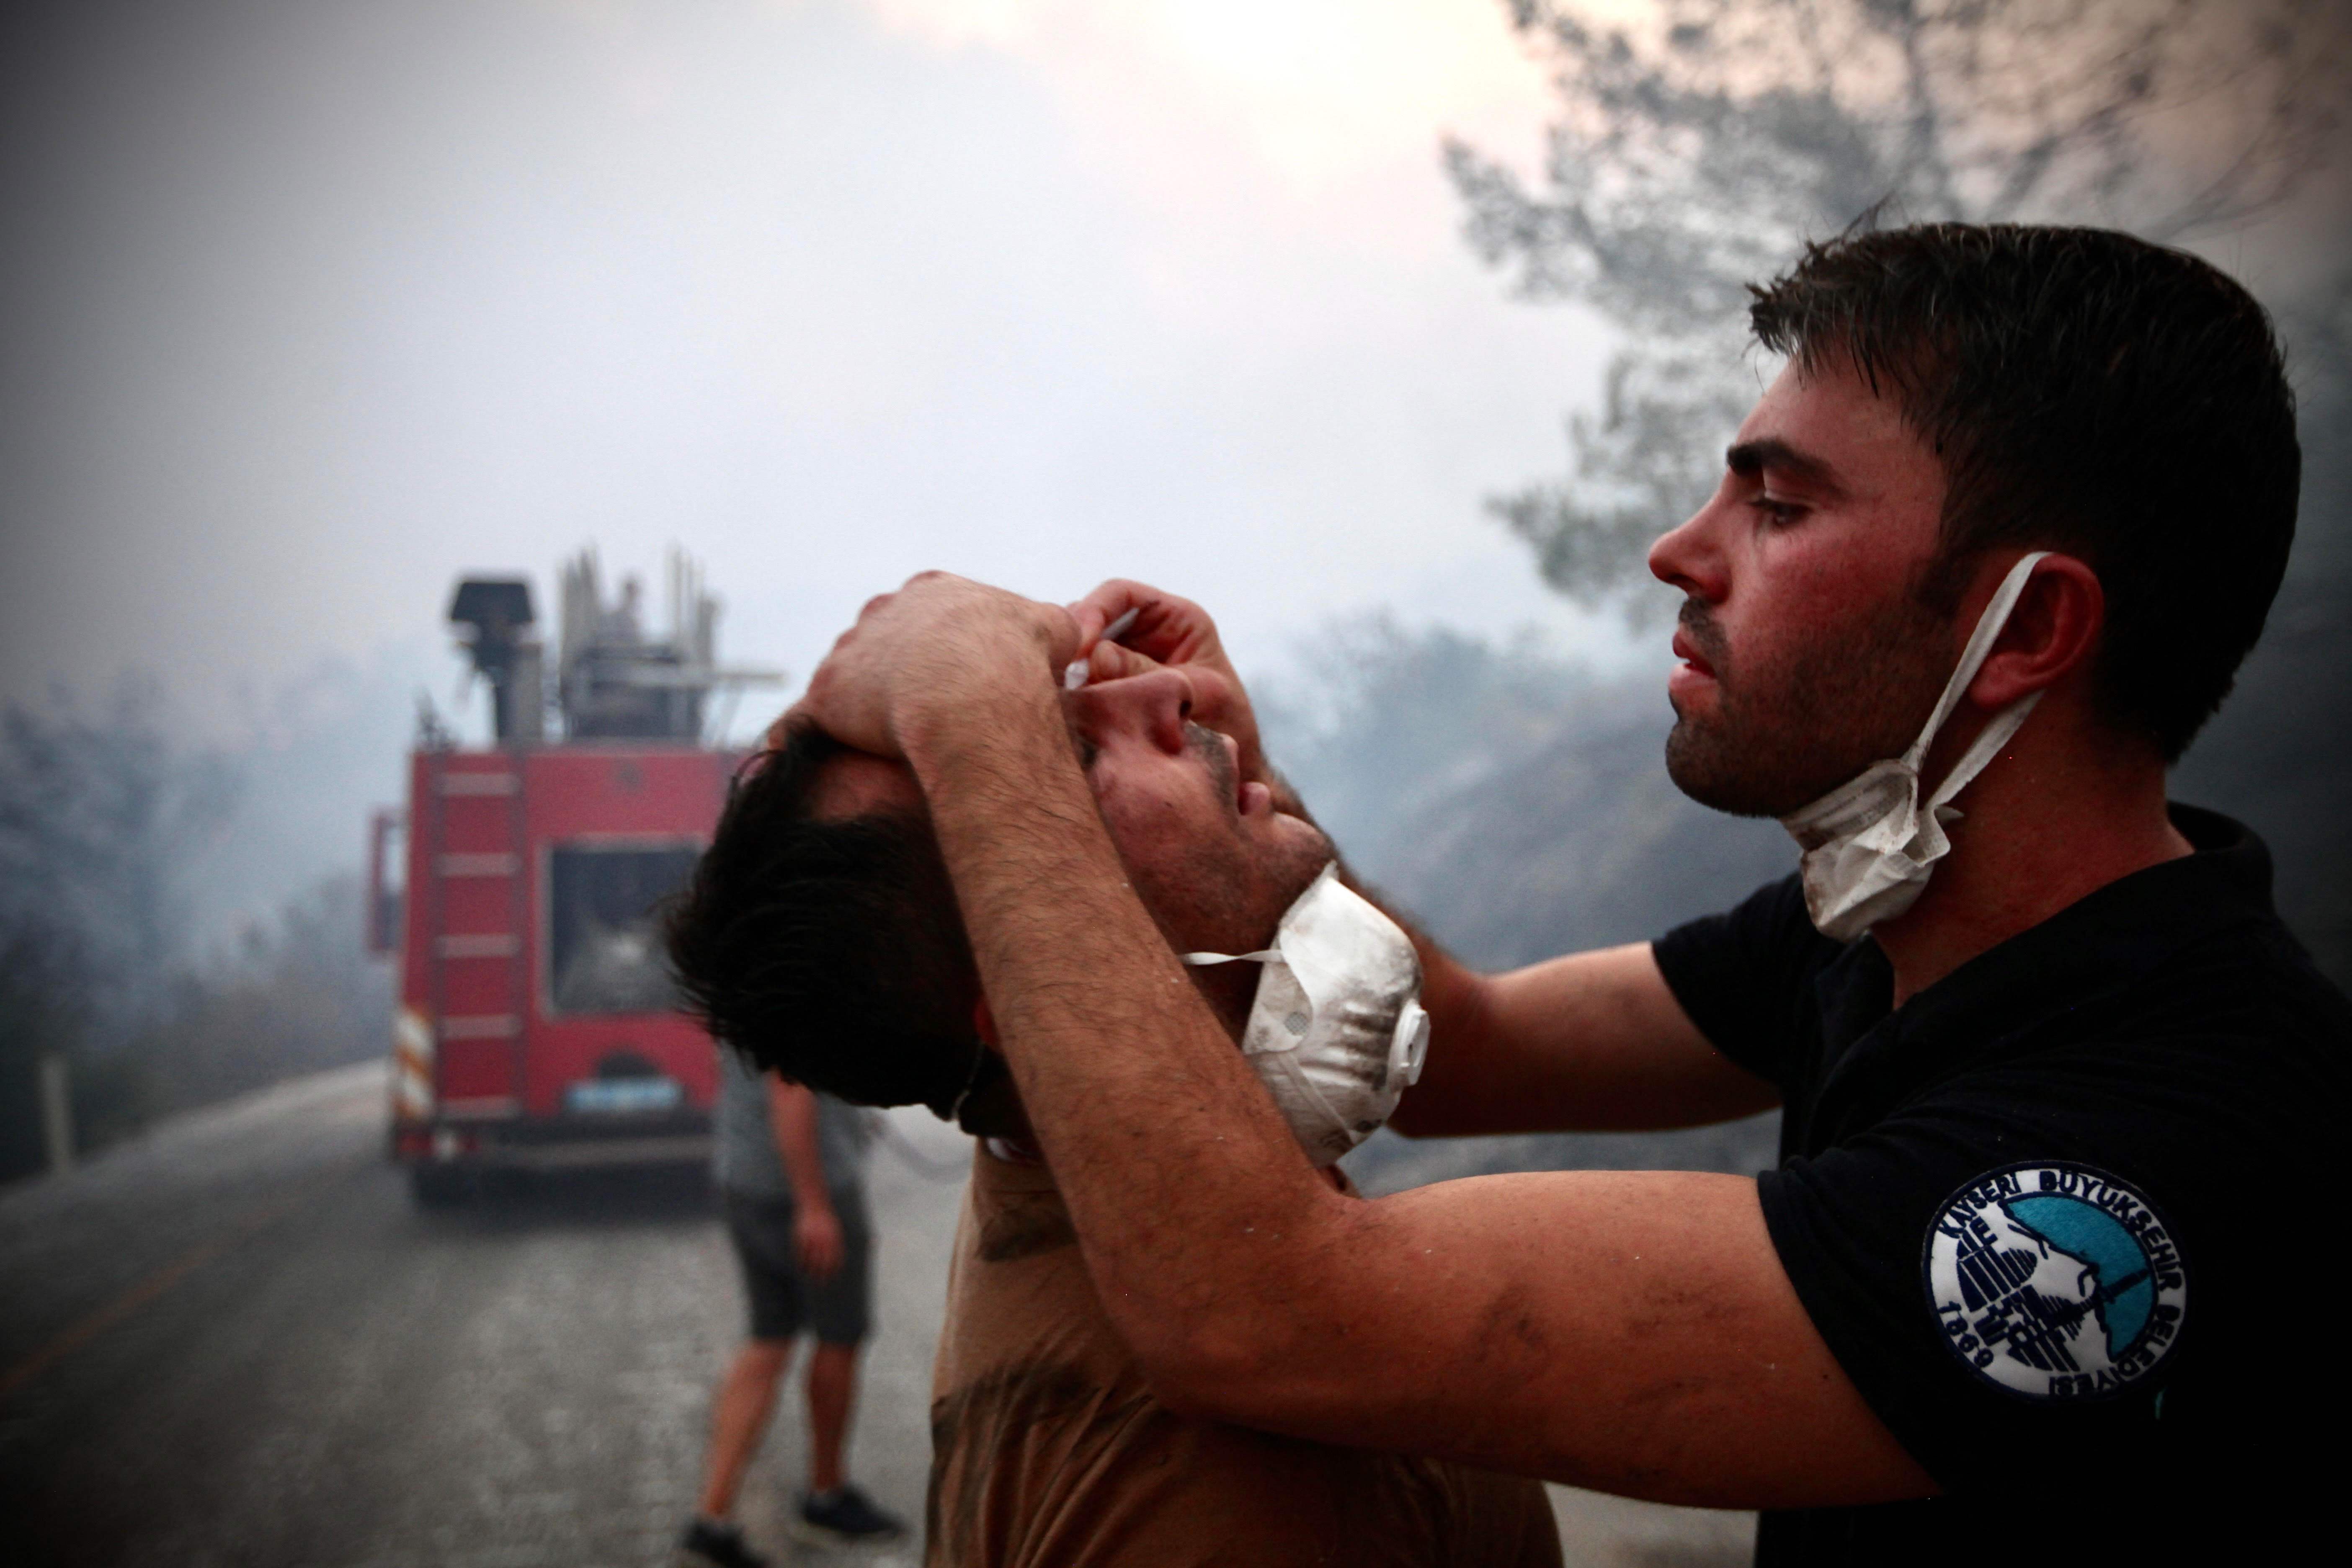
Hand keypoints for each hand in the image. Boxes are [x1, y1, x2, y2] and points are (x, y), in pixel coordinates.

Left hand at [794, 572, 1080, 758]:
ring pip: (850, 678)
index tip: (960, 681)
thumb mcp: (1054, 630)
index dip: (949, 652)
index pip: (935, 619)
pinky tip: (819, 758)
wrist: (971, 693)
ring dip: (861, 705)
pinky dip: (813, 737)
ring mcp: (850, 649)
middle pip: (886, 643)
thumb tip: (1067, 637)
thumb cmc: (1018, 660)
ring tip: (879, 740)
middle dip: (900, 673)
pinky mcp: (826, 691)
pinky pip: (810, 718)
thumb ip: (1053, 627)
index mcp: (935, 591)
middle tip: (922, 714)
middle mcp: (884, 611)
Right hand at [794, 1202, 845, 1280]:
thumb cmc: (826, 1218)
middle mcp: (824, 1240)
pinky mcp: (801, 1237)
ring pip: (810, 1260)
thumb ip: (837, 1243)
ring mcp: (812, 1239)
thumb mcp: (836, 1229)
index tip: (831, 1279)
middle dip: (822, 1275)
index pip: (835, 1260)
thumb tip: (838, 1259)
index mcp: (834, 1238)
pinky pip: (800, 1253)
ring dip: (809, 1271)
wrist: (815, 1202)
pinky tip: (800, 1267)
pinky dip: (800, 1261)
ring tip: (808, 1277)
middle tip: (820, 1284)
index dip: (833, 1271)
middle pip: (823, 1263)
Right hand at [1066, 580, 1268, 786]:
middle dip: (1074, 642)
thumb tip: (1096, 658)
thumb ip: (1149, 674)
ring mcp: (1123, 661)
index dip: (1093, 610)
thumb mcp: (1201, 695)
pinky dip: (1070, 692)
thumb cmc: (1228, 724)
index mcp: (1175, 618)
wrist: (1231, 767)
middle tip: (1062, 674)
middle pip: (1090, 619)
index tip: (1079, 645)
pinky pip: (1079, 681)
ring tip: (1065, 695)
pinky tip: (1068, 708)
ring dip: (1067, 669)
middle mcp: (1144, 633)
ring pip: (1079, 650)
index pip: (1121, 594)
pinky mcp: (1108, 689)